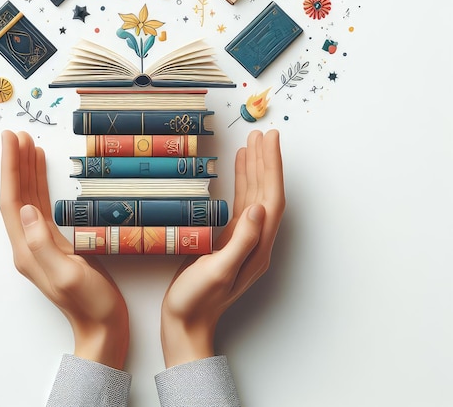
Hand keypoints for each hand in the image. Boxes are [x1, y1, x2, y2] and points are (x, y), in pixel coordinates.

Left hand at [0, 130, 128, 369]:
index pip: (12, 200)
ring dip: (26, 171)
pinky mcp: (55, 243)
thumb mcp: (67, 274)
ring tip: (28, 144)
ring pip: (28, 198)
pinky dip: (40, 185)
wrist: (102, 328)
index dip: (10, 168)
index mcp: (27, 250)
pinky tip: (42, 172)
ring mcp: (41, 243)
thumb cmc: (89, 305)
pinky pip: (43, 206)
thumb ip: (43, 243)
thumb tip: (27, 209)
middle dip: (15, 163)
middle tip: (17, 134)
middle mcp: (29, 244)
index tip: (11, 139)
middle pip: (16, 195)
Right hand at [160, 129, 284, 367]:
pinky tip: (238, 169)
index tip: (270, 141)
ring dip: (255, 169)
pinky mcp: (227, 239)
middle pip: (266, 192)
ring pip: (254, 195)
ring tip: (252, 143)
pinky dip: (241, 183)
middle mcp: (255, 240)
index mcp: (258, 247)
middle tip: (263, 133)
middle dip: (266, 162)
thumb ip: (241, 240)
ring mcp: (242, 239)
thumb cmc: (198, 301)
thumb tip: (258, 207)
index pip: (271, 198)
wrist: (185, 322)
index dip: (271, 167)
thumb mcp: (219, 271)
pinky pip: (239, 204)